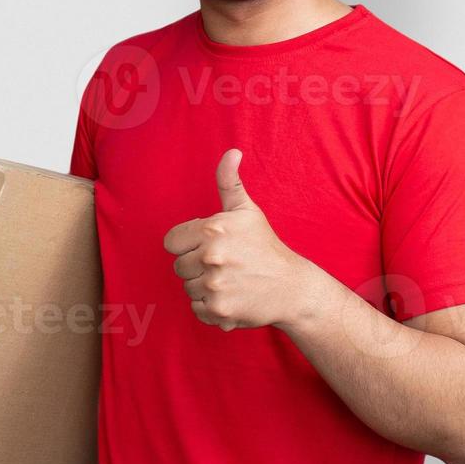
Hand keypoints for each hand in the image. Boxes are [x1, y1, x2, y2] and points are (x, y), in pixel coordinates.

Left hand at [162, 148, 315, 331]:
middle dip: (197, 266)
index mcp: (213, 229)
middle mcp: (211, 257)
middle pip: (179, 267)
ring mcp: (215, 285)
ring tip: (230, 281)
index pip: (171, 242)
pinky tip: (232, 297)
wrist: (293, 288)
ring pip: (187, 288)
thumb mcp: (246, 211)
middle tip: (226, 265)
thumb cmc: (265, 247)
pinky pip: (196, 309)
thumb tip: (232, 152)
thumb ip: (229, 181)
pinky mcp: (219, 310)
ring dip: (204, 287)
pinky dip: (210, 307)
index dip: (189, 244)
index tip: (209, 247)